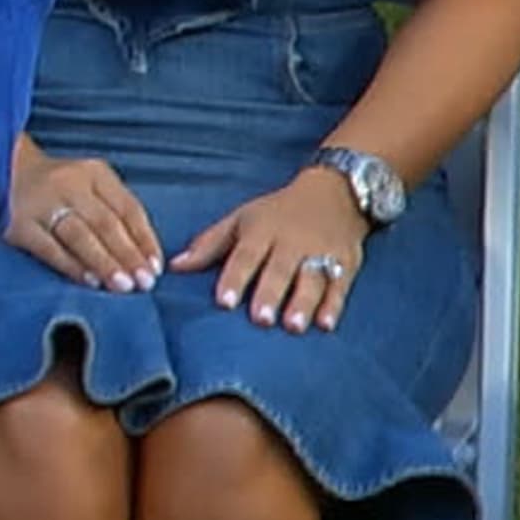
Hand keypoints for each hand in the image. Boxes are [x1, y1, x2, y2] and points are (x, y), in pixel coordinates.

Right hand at [8, 149, 164, 291]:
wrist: (2, 170)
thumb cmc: (58, 187)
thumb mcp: (90, 185)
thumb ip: (114, 212)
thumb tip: (143, 258)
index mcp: (94, 173)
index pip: (127, 208)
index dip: (145, 239)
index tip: (156, 268)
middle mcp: (68, 183)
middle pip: (105, 222)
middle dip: (128, 255)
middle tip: (144, 283)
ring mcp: (42, 202)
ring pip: (80, 235)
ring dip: (104, 262)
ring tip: (123, 286)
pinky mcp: (18, 222)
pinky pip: (49, 247)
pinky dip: (71, 265)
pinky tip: (89, 281)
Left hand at [169, 167, 369, 333]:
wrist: (334, 193)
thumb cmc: (278, 212)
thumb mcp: (241, 220)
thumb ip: (209, 245)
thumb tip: (173, 267)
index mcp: (262, 230)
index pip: (245, 255)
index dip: (234, 278)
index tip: (224, 301)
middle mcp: (291, 242)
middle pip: (279, 270)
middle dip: (270, 294)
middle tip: (260, 320)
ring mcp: (321, 253)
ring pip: (311, 279)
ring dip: (303, 303)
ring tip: (293, 326)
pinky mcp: (346, 264)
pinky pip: (340, 286)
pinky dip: (333, 305)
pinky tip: (325, 324)